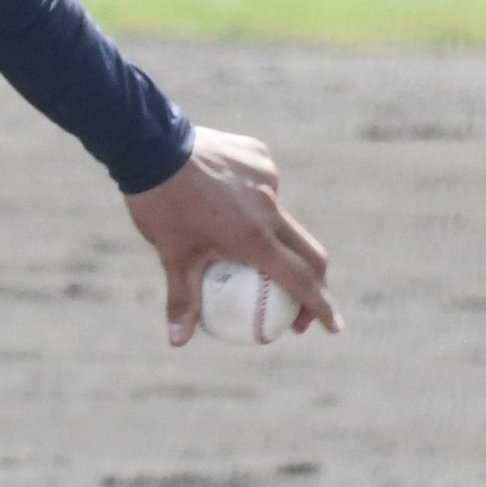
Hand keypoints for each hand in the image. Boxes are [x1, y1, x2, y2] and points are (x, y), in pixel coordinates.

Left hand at [122, 127, 337, 346]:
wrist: (151, 144)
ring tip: (236, 239)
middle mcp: (270, 208)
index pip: (300, 280)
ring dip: (273, 236)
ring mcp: (267, 178)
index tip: (334, 327)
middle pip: (309, 251)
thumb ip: (181, 299)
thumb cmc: (161, 206)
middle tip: (302, 306)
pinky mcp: (259, 155)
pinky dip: (253, 199)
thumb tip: (177, 342)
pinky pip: (263, 184)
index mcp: (254, 237)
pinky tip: (225, 200)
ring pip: (281, 215)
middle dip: (315, 282)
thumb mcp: (171, 256)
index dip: (321, 307)